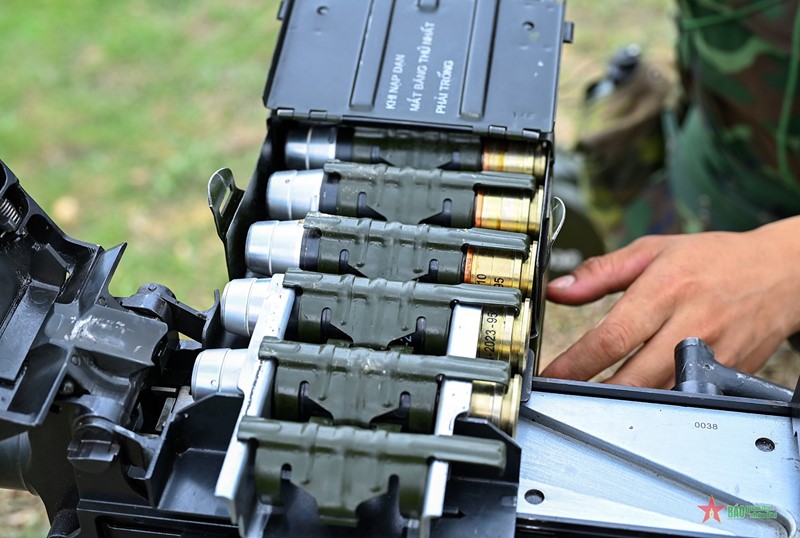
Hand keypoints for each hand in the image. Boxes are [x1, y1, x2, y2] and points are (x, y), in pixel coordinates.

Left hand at [540, 217, 799, 387]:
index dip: (575, 362)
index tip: (549, 375)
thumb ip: (600, 272)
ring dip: (622, 405)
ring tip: (589, 405)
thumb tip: (558, 290)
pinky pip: (686, 398)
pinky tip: (636, 404)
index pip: (612, 336)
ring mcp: (714, 354)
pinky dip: (658, 405)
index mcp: (666, 290)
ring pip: (659, 395)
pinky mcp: (730, 374)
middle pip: (634, 376)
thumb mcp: (652, 252)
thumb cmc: (713, 260)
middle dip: (592, 392)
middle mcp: (691, 324)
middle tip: (561, 397)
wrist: (781, 272)